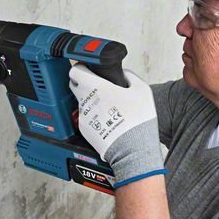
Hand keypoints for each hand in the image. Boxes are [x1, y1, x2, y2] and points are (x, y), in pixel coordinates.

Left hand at [69, 64, 164, 187]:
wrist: (133, 150)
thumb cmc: (137, 121)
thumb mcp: (142, 90)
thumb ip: (130, 76)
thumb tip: (123, 73)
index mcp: (96, 87)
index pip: (76, 71)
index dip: (82, 68)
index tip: (88, 69)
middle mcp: (85, 101)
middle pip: (76, 85)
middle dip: (85, 83)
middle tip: (99, 87)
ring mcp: (83, 116)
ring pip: (82, 102)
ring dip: (91, 101)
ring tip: (109, 108)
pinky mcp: (85, 129)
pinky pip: (86, 117)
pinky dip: (94, 116)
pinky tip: (107, 120)